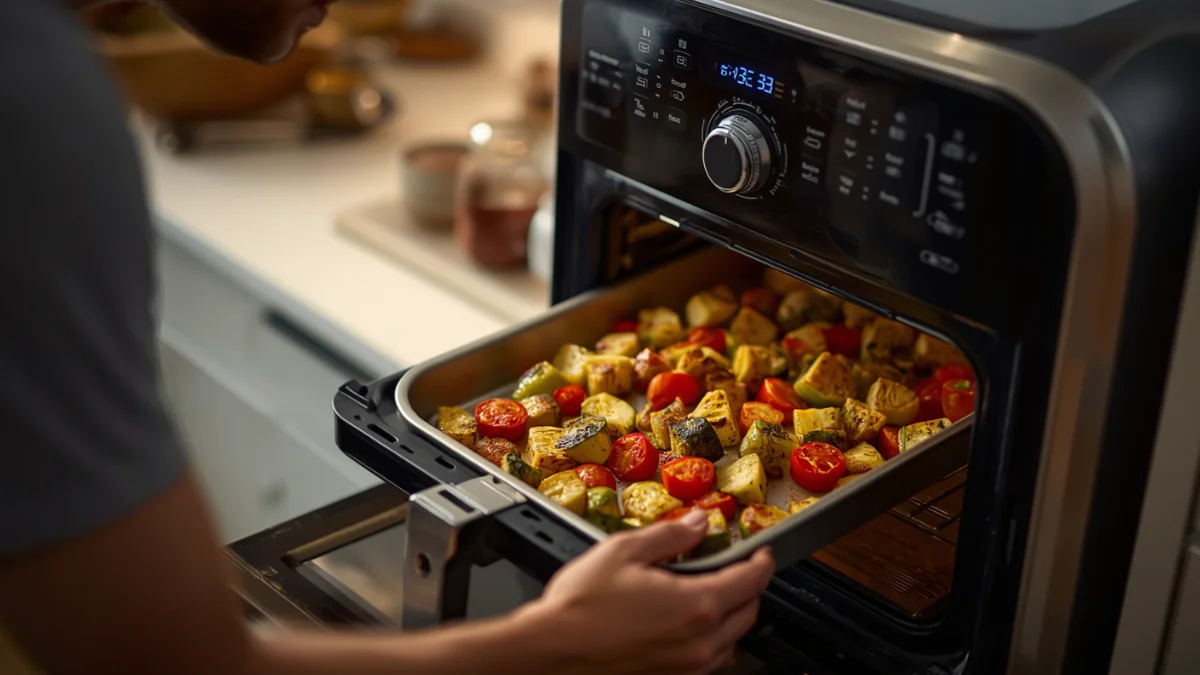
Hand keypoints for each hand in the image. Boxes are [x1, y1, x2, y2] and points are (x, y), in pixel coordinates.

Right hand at [519, 510, 774, 674]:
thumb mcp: (625, 551)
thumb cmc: (581, 607)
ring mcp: (687, 668)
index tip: (762, 552)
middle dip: (749, 588)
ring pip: (731, 643)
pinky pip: (708, 662)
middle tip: (739, 569)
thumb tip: (699, 524)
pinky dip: (710, 642)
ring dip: (731, 617)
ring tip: (713, 596)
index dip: (762, 561)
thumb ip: (671, 535)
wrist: (551, 652)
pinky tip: (688, 628)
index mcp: (696, 605)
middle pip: (748, 613)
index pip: (751, 580)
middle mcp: (700, 643)